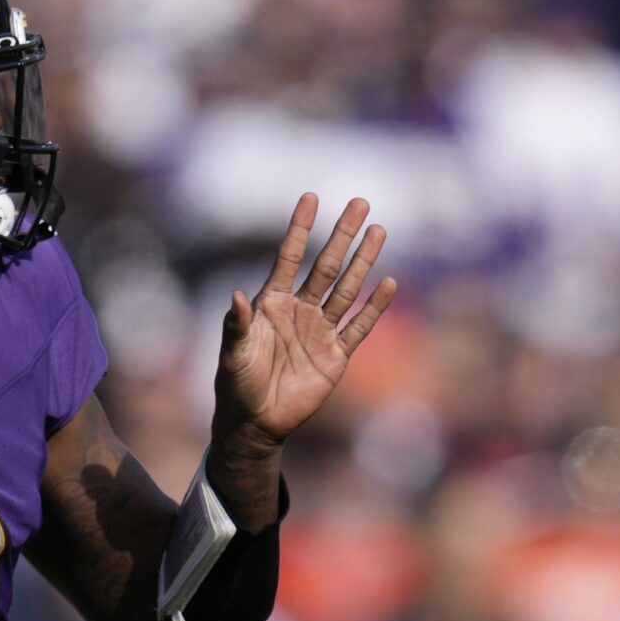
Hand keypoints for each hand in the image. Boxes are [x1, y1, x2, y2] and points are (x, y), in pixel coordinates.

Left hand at [212, 193, 396, 454]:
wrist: (255, 423)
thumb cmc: (236, 384)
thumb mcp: (231, 354)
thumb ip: (235, 325)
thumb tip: (235, 295)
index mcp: (271, 303)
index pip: (289, 257)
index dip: (301, 229)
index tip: (311, 197)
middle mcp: (299, 310)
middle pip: (326, 265)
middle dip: (343, 235)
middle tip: (361, 203)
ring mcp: (320, 331)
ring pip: (347, 289)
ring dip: (364, 261)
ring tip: (379, 231)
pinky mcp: (336, 356)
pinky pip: (359, 327)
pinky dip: (374, 307)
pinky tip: (388, 283)